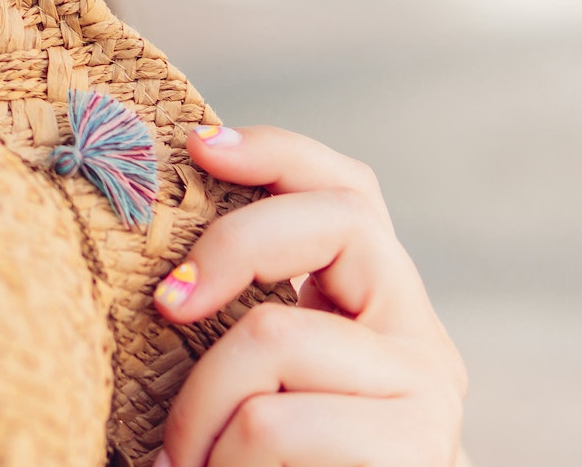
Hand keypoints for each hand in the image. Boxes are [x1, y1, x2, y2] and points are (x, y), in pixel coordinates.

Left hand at [151, 125, 466, 466]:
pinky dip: (222, 456)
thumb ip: (232, 314)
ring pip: (276, 336)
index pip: (348, 190)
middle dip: (231, 247)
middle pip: (334, 221)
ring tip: (181, 461)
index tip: (196, 146)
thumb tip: (157, 216)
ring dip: (199, 406)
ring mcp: (424, 392)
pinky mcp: (415, 448)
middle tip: (164, 306)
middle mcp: (416, 338)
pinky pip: (276, 422)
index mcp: (373, 307)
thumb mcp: (243, 379)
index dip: (279, 151)